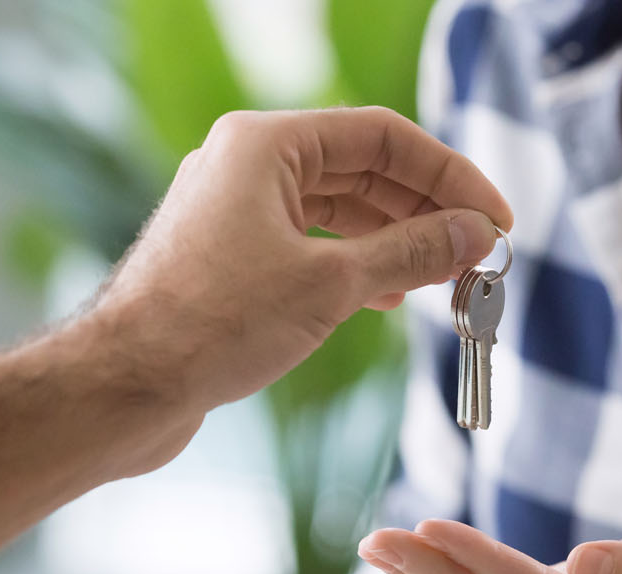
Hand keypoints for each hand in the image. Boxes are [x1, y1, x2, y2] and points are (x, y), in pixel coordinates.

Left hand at [0, 106, 510, 548]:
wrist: (125, 388)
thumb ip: (413, 250)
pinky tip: (391, 295)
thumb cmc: (214, 325)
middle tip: (480, 255)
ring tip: (446, 277)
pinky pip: (312, 245)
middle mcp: (247, 165)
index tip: (497, 218)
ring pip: (339, 211)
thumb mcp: (333, 284)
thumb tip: (477, 233)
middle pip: (363, 171)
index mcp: (265, 145)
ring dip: (397, 241)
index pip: (383, 137)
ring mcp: (236, 212)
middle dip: (427, 212)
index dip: (450, 176)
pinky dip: (358, 265)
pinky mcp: (231, 258)